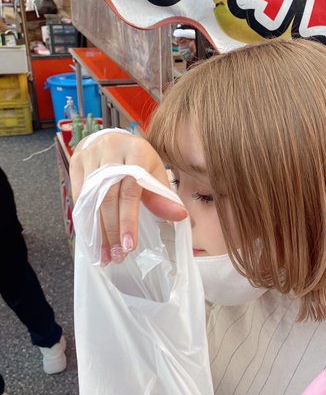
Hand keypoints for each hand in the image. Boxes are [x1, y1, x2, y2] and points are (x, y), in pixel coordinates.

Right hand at [69, 131, 186, 264]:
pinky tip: (92, 239)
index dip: (128, 221)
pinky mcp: (75, 162)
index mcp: (136, 151)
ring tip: (104, 254)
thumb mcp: (154, 172)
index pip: (130, 191)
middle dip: (111, 231)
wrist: (112, 138)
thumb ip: (162, 195)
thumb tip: (180, 216)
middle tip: (117, 256)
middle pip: (107, 198)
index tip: (129, 246)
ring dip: (96, 231)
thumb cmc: (138, 159)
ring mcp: (90, 155)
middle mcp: (111, 150)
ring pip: (90, 200)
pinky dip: (85, 220)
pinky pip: (77, 197)